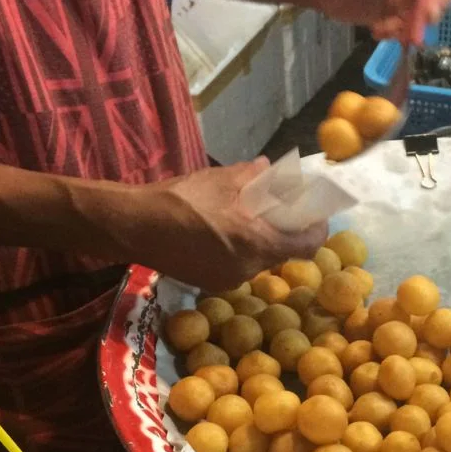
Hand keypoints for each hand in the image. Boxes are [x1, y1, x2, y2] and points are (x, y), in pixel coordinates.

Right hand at [74, 160, 328, 291]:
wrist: (134, 225)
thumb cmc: (180, 199)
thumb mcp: (221, 180)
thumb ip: (254, 175)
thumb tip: (272, 167)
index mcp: (257, 241)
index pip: (308, 245)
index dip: (316, 229)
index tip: (312, 215)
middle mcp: (248, 267)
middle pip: (282, 251)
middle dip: (282, 231)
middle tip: (273, 210)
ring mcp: (229, 279)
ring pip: (258, 259)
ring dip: (257, 240)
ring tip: (239, 218)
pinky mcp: (211, 284)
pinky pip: (237, 266)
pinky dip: (237, 250)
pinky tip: (218, 232)